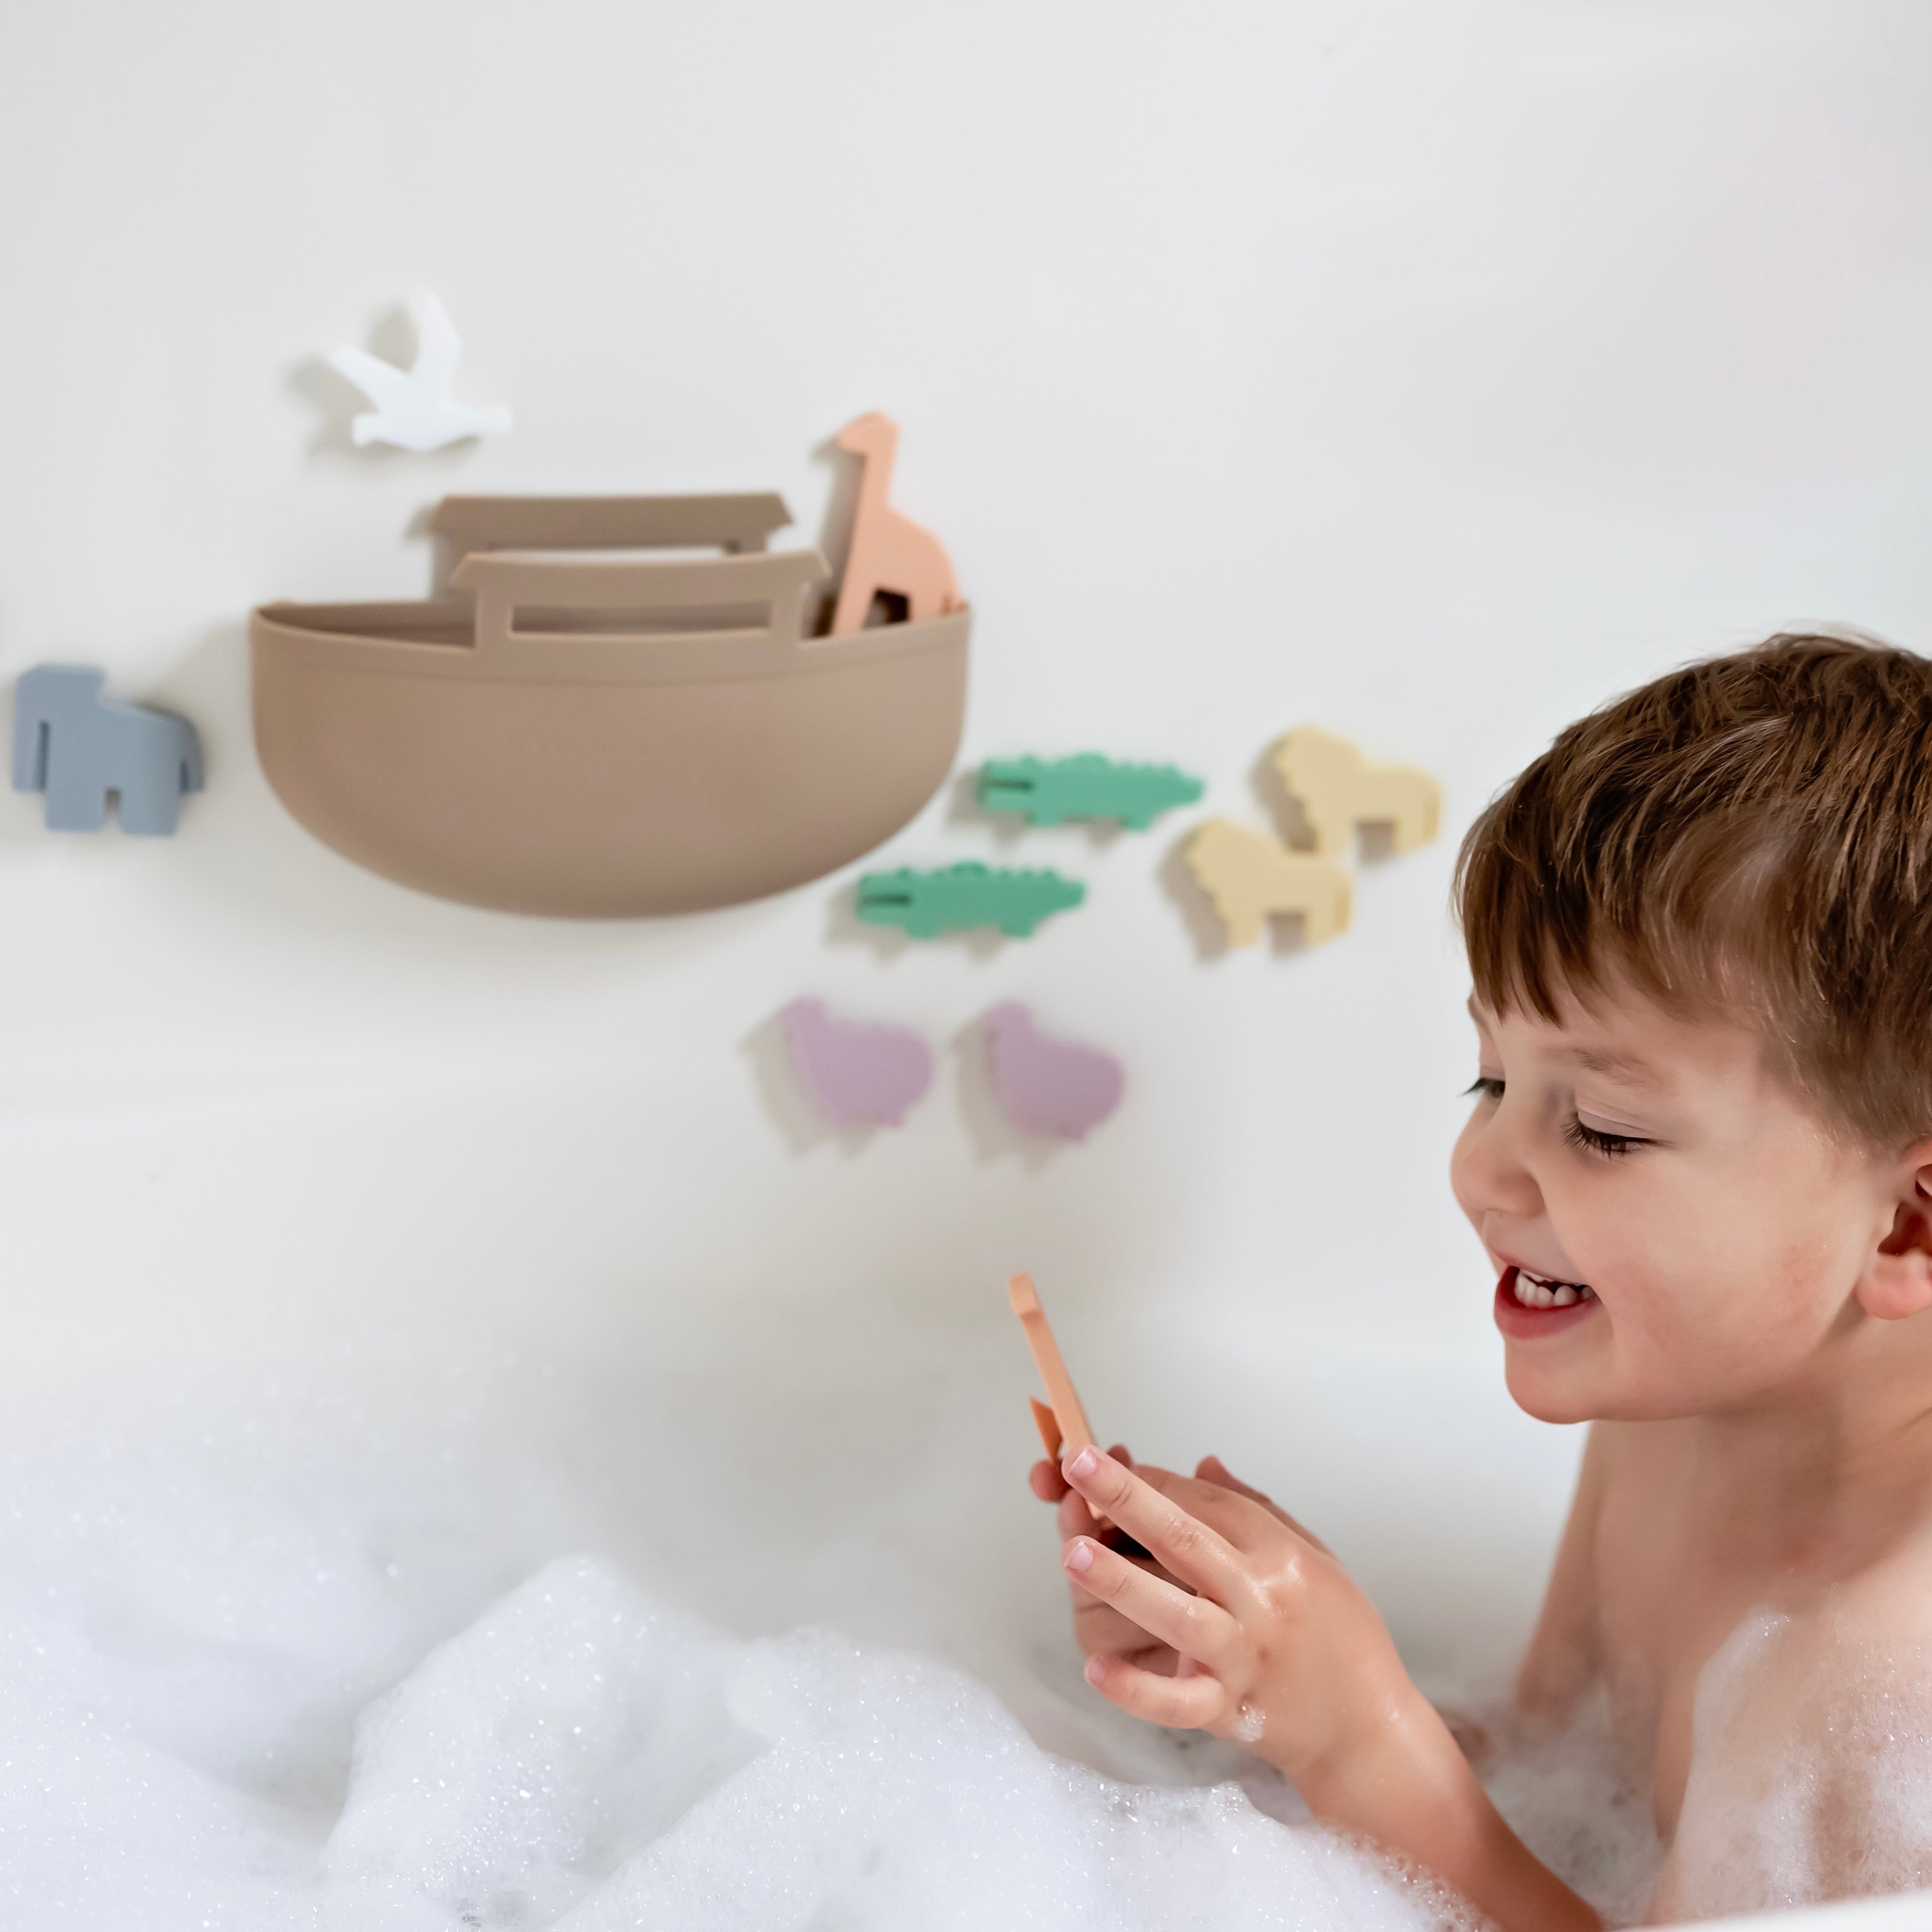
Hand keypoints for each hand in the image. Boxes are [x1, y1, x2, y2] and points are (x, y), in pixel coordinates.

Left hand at [1055, 1445, 1414, 1785]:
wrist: (1369, 1728)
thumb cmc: (1342, 1634)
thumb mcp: (1315, 1555)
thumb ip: (1255, 1508)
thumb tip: (1202, 1463)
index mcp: (1278, 1556)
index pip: (1205, 1504)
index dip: (1151, 1479)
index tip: (1107, 1464)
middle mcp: (1259, 1600)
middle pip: (1184, 1540)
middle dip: (1126, 1499)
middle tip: (1078, 1466)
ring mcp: (1242, 1657)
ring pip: (1174, 1614)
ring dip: (1121, 1581)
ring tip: (1073, 1552)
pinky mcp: (1230, 1710)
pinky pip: (1177, 1700)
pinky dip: (1136, 1688)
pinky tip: (1097, 1669)